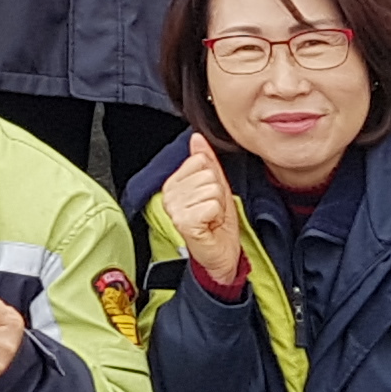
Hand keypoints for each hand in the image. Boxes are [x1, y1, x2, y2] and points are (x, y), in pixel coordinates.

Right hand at [161, 135, 242, 286]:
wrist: (221, 254)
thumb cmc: (217, 223)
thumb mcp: (215, 186)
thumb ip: (206, 161)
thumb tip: (196, 137)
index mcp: (173, 183)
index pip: (201, 160)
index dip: (214, 178)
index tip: (210, 197)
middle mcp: (169, 194)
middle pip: (208, 174)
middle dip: (218, 193)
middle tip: (212, 210)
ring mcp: (175, 208)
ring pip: (212, 189)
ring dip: (219, 205)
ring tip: (211, 218)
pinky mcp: (183, 221)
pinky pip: (212, 204)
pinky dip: (217, 215)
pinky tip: (210, 225)